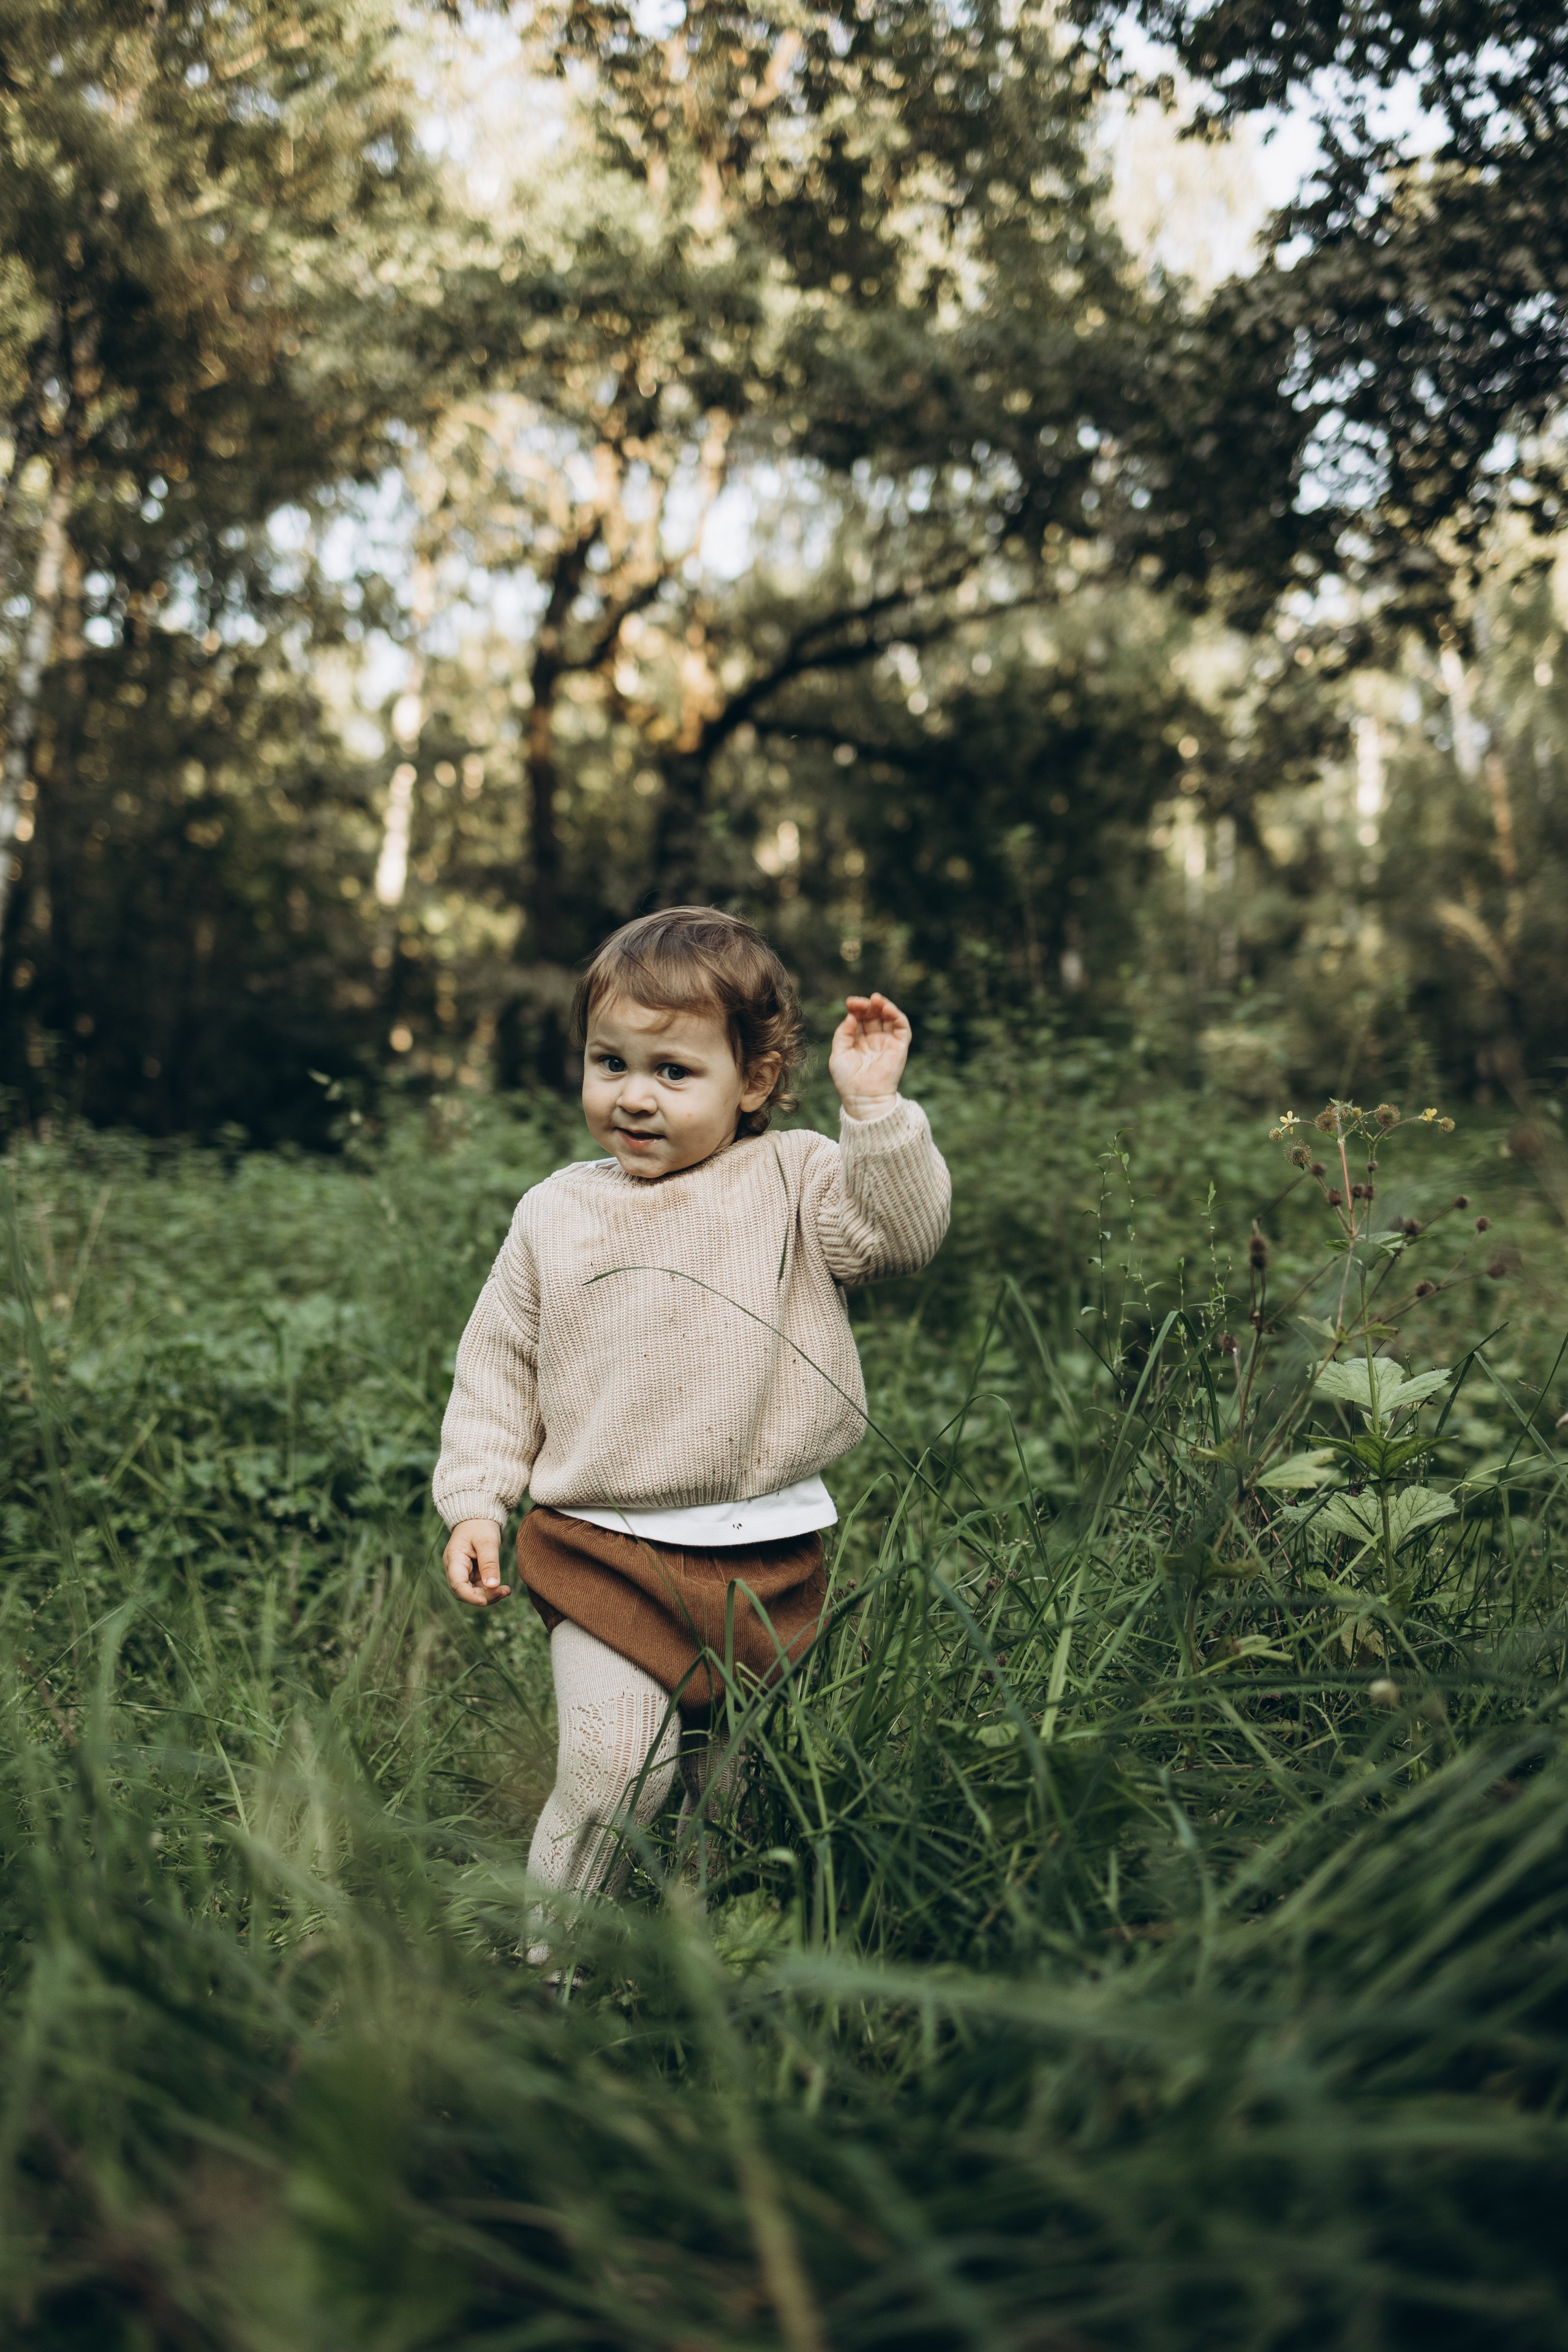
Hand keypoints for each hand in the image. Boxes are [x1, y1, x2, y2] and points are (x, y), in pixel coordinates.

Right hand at [444, 1517, 509, 1606]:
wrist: (477, 1518)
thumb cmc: (480, 1526)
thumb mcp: (487, 1541)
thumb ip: (489, 1563)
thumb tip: (492, 1586)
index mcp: (453, 1559)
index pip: (457, 1585)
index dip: (471, 1597)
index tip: (487, 1600)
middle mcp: (454, 1569)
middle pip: (464, 1593)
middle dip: (483, 1597)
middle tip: (503, 1592)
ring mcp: (461, 1572)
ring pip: (471, 1593)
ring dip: (488, 1596)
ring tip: (505, 1591)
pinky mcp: (469, 1574)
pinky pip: (477, 1588)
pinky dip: (489, 1590)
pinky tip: (503, 1589)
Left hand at [829, 992, 910, 1119]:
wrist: (863, 1097)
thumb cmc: (848, 1080)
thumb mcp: (838, 1053)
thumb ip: (843, 1033)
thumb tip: (851, 1015)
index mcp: (858, 1041)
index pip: (859, 1017)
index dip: (856, 1007)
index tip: (850, 1003)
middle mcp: (874, 1039)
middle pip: (873, 1014)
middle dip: (867, 1005)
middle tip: (859, 1002)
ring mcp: (887, 1041)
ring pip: (888, 1016)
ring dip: (883, 1005)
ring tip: (875, 999)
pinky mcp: (900, 1045)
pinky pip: (901, 1025)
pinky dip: (896, 1013)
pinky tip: (886, 1008)